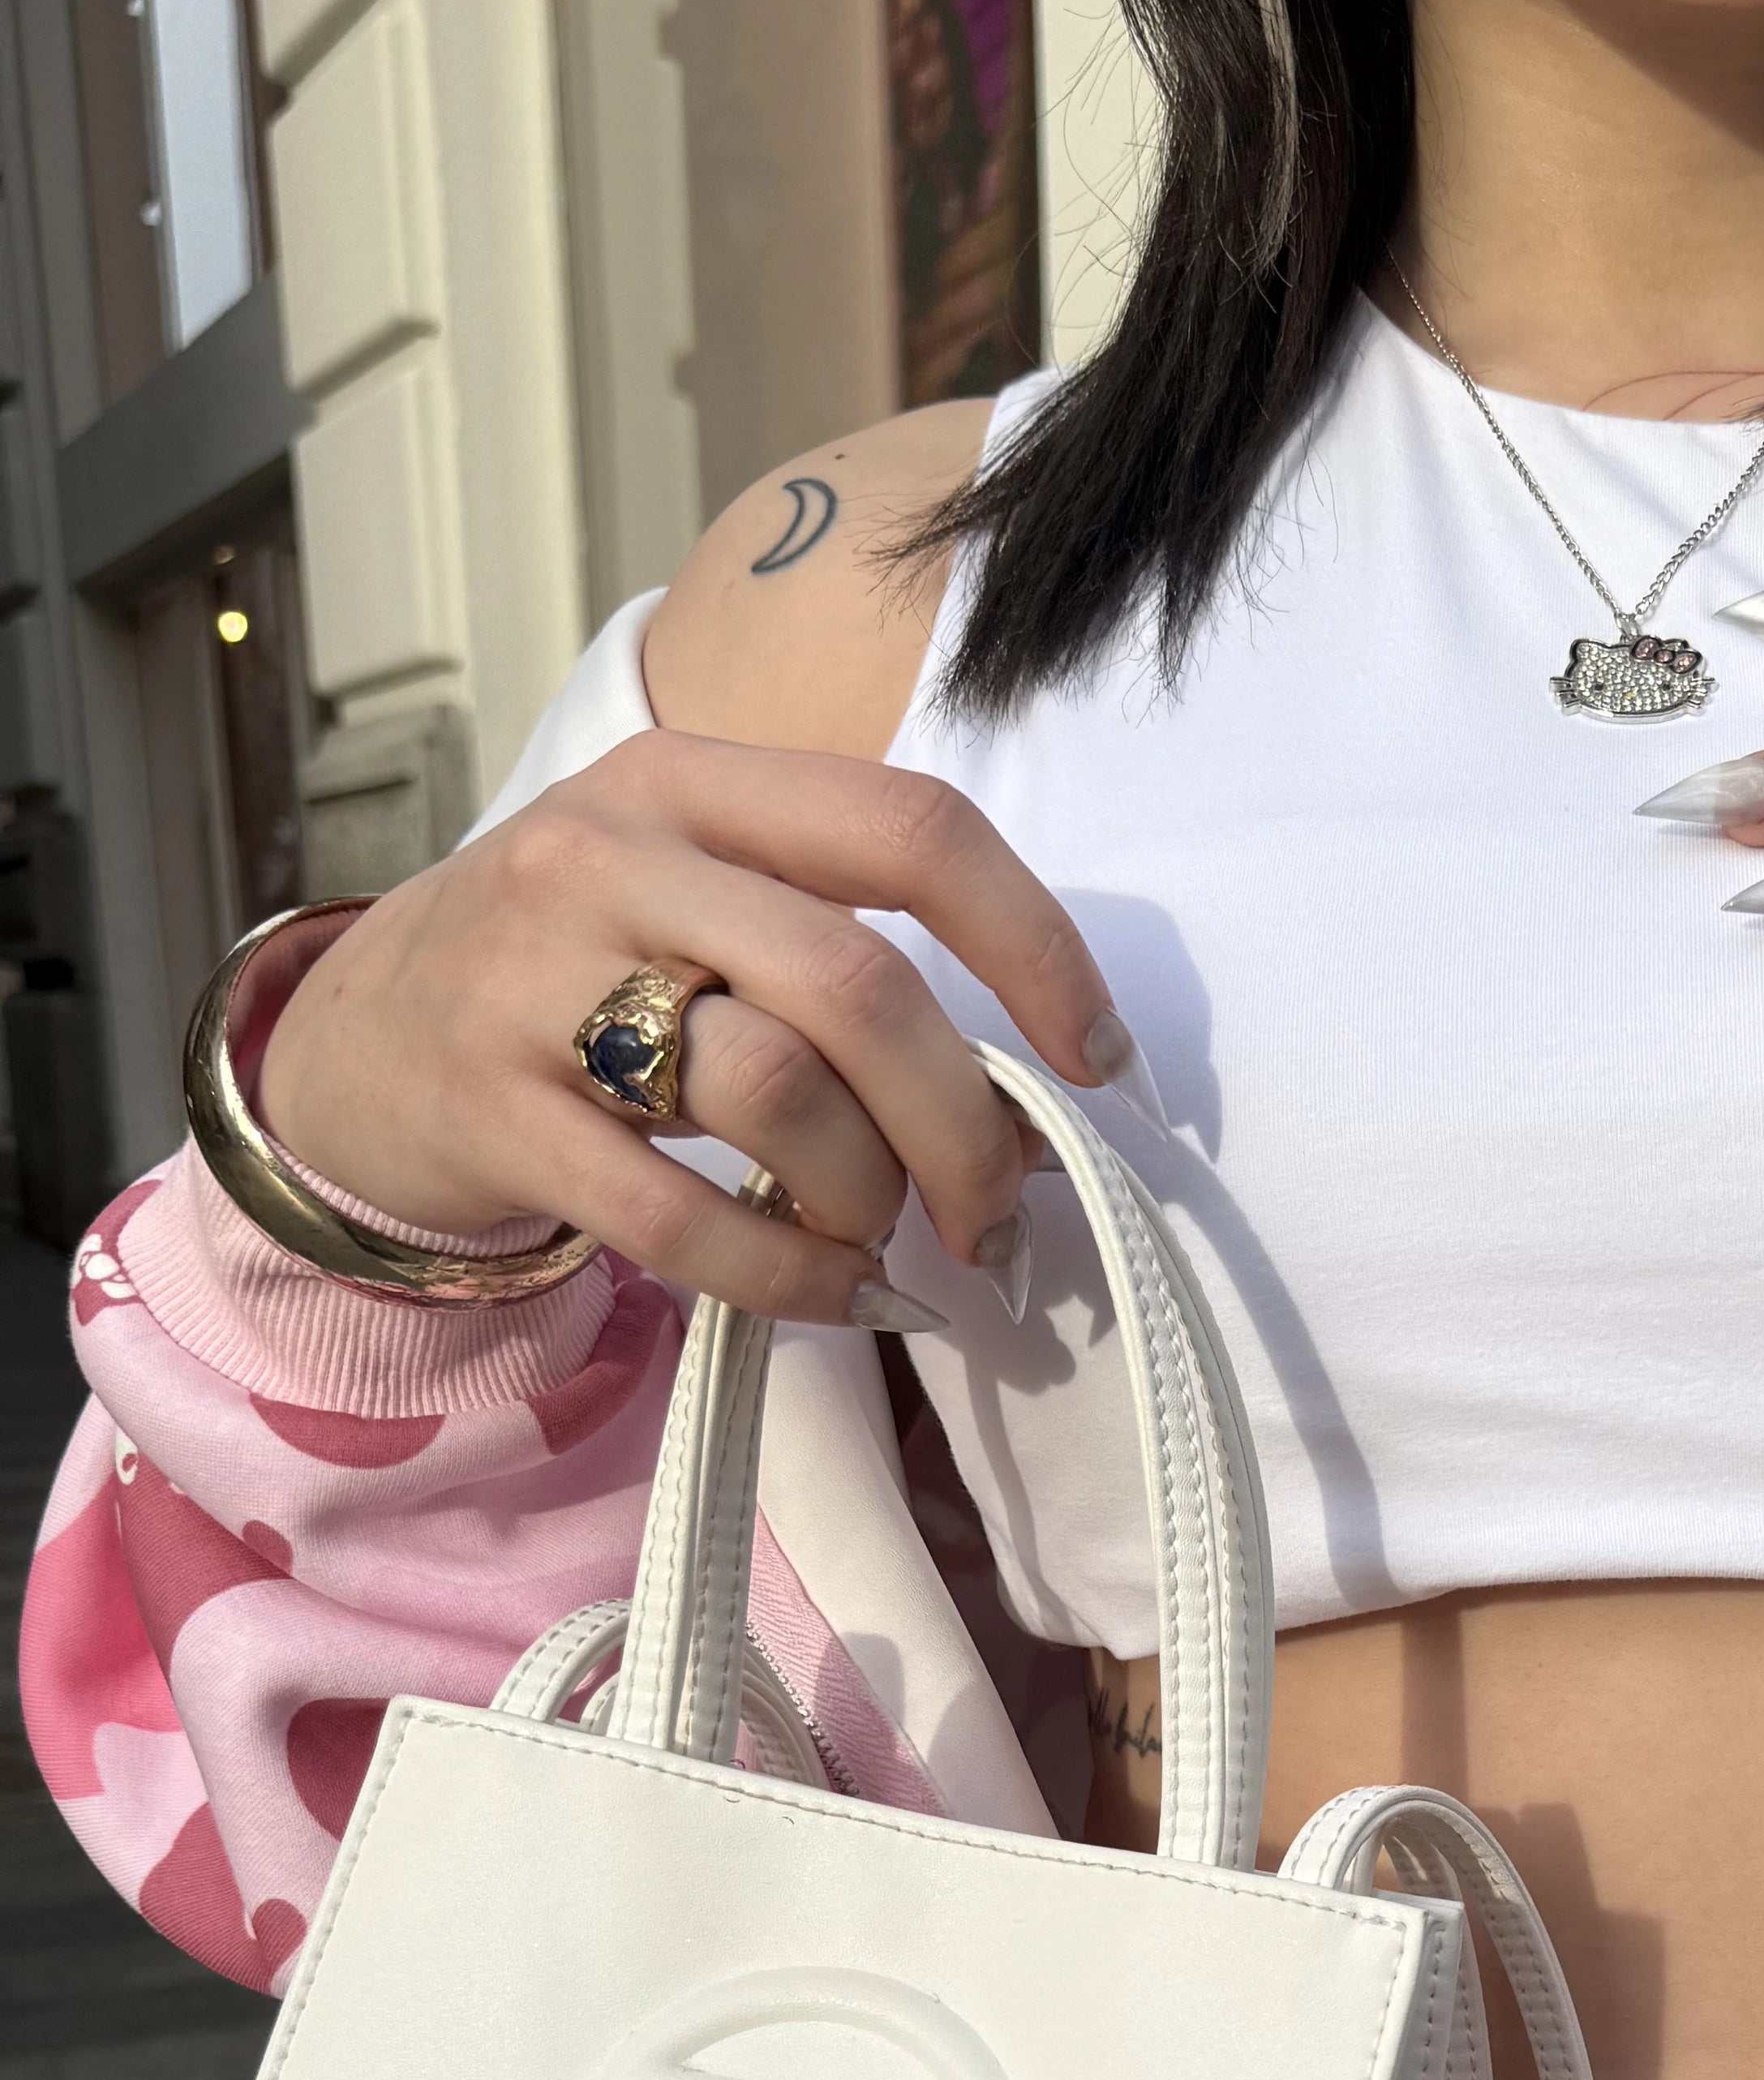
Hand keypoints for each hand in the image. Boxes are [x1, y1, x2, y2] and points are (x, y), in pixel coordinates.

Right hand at [256, 734, 1129, 1322]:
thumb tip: (1026, 1096)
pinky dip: (788, 1277)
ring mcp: (534, 981)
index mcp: (691, 782)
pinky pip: (679, 1218)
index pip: (913, 828)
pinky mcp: (490, 1112)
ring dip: (872, 1192)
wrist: (350, 1046)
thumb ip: (838, 952)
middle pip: (857, 986)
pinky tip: (838, 1297)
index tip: (1096, 1060)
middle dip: (962, 1123)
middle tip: (996, 1211)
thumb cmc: (576, 975)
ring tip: (887, 1235)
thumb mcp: (691, 897)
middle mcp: (611, 857)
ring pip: (776, 1091)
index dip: (1035, 948)